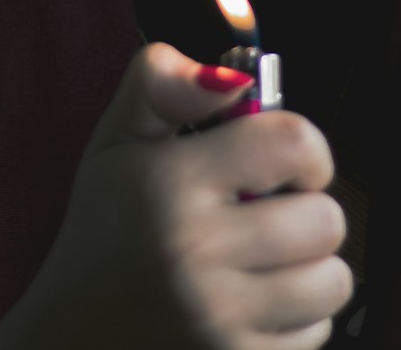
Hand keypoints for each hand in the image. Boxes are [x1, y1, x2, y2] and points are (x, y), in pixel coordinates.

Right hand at [0, 42, 352, 348]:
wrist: (68, 338)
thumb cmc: (106, 229)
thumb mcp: (117, 140)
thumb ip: (163, 80)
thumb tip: (232, 75)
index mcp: (171, 183)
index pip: (294, 143)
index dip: (307, 147)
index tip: (285, 161)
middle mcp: (195, 252)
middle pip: (326, 218)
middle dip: (307, 210)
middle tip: (269, 214)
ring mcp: (217, 320)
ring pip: (332, 280)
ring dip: (310, 267)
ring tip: (266, 260)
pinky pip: (316, 333)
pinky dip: (297, 319)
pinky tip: (255, 305)